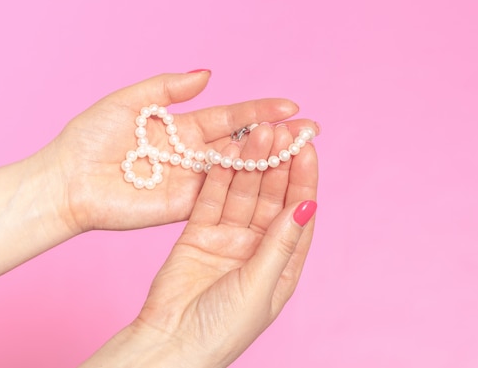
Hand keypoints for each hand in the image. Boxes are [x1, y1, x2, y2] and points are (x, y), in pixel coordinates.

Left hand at [44, 72, 314, 233]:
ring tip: (299, 150)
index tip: (289, 106)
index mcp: (183, 128)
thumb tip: (208, 74)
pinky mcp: (184, 207)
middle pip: (242, 145)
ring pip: (237, 171)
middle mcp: (193, 156)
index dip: (260, 112)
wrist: (67, 181)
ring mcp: (192, 182)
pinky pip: (220, 195)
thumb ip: (168, 87)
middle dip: (276, 137)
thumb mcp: (129, 100)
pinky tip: (273, 179)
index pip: (230, 118)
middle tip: (308, 129)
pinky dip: (246, 188)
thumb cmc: (90, 138)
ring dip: (269, 162)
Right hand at [80, 123, 318, 366]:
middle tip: (281, 132)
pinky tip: (228, 152)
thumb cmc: (222, 329)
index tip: (307, 149)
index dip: (303, 181)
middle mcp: (257, 246)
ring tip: (256, 133)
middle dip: (277, 164)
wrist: (170, 344)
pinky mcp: (198, 233)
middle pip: (271, 198)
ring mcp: (227, 238)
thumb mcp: (260, 284)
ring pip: (242, 193)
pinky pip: (210, 199)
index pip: (298, 213)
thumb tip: (307, 205)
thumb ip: (280, 243)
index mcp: (282, 263)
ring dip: (250, 164)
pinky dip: (219, 176)